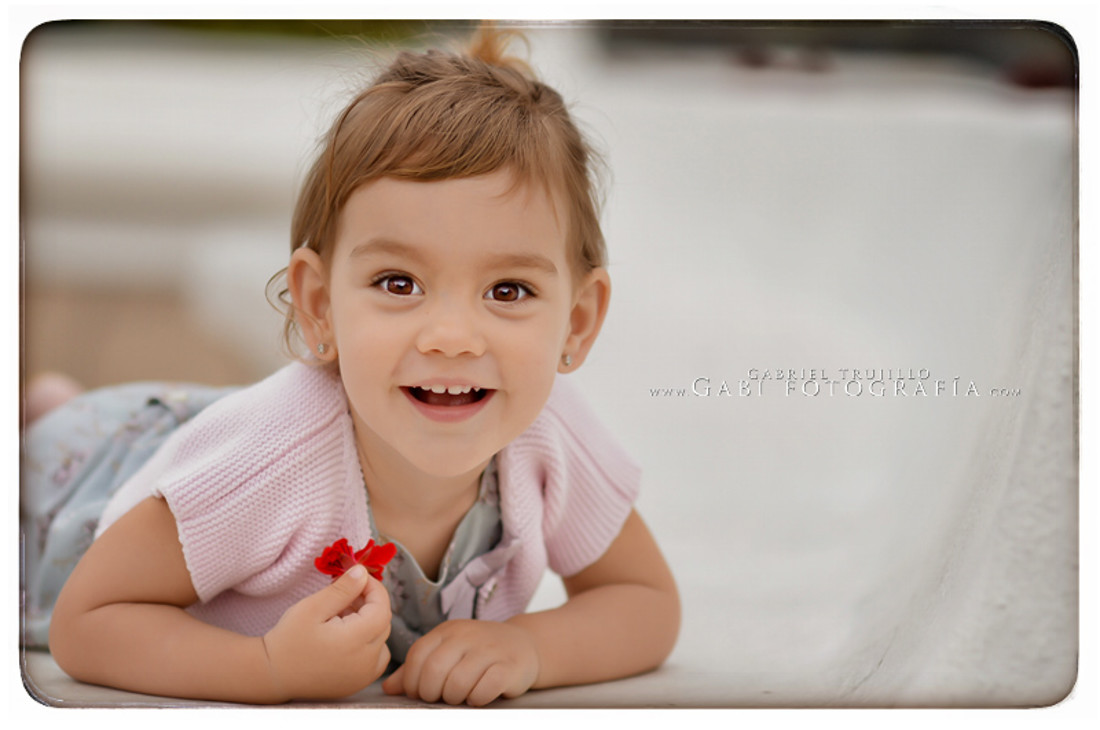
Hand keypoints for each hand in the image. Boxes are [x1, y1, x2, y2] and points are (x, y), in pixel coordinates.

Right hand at [262, 564, 391, 700]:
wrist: (272, 675)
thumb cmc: (288, 639)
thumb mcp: (313, 607)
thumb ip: (342, 589)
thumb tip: (363, 573)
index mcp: (356, 642)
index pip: (382, 608)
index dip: (374, 589)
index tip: (358, 578)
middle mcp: (366, 662)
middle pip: (383, 623)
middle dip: (369, 604)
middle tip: (345, 596)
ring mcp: (363, 676)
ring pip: (381, 640)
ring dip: (369, 624)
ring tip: (342, 617)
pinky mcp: (357, 684)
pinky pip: (375, 658)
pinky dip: (368, 644)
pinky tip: (346, 637)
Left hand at [382, 619, 538, 705]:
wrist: (523, 644)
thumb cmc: (479, 652)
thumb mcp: (448, 651)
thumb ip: (418, 668)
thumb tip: (389, 687)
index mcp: (448, 631)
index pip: (418, 655)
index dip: (412, 680)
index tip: (418, 692)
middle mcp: (467, 636)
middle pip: (434, 671)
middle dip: (432, 693)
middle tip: (440, 697)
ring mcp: (489, 650)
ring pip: (458, 683)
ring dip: (454, 698)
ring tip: (461, 695)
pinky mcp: (509, 667)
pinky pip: (484, 689)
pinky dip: (477, 698)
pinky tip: (479, 695)